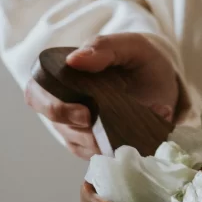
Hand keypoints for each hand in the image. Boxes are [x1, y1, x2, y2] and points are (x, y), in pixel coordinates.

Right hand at [24, 33, 179, 158]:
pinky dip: (120, 149)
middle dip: (82, 133)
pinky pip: (101, 154)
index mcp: (63, 76)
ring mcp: (82, 126)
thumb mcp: (129, 46)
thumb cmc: (141, 58)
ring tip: (139, 125)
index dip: (54, 108)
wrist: (165, 80)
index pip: (37, 95)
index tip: (85, 114)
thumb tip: (73, 60)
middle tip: (108, 133)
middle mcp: (67, 103)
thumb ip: (103, 48)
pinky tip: (142, 134)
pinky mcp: (100, 143)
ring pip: (80, 144)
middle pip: (59, 125)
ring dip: (107, 142)